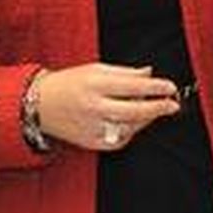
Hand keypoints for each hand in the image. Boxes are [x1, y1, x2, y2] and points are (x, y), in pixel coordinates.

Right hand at [35, 63, 178, 151]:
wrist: (39, 104)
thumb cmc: (70, 83)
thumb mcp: (95, 69)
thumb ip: (125, 73)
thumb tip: (150, 74)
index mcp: (94, 84)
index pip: (133, 86)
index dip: (156, 88)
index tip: (170, 87)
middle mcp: (93, 107)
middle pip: (134, 111)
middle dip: (158, 108)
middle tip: (173, 105)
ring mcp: (92, 127)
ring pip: (129, 128)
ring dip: (146, 120)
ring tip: (151, 110)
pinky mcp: (90, 143)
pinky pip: (119, 140)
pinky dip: (130, 131)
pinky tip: (132, 122)